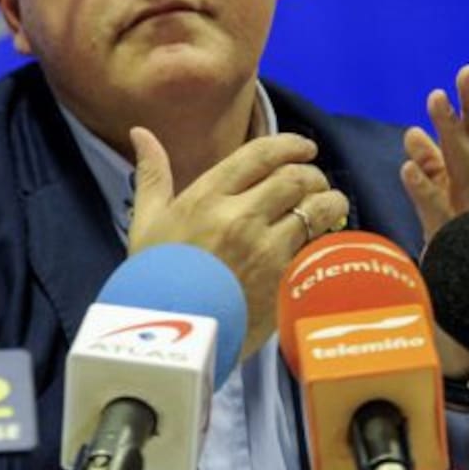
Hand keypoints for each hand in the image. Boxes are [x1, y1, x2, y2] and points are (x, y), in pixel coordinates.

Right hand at [127, 127, 348, 359]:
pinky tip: (321, 238)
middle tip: (313, 179)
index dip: (290, 144)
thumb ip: (152, 173)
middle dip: (311, 173)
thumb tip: (140, 132)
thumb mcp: (145, 221)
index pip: (261, 154)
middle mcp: (240, 217)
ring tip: (328, 203)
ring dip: (329, 201)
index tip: (303, 147)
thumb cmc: (154, 276)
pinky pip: (317, 246)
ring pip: (316, 210)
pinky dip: (324, 237)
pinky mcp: (283, 280)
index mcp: (206, 197)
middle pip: (295, 178)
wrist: (169, 337)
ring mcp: (266, 250)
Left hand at [400, 59, 468, 243]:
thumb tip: (413, 134)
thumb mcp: (447, 191)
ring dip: (451, 132)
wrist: (464, 291)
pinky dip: (423, 187)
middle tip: (464, 71)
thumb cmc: (456, 234)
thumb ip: (433, 161)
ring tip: (434, 97)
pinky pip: (435, 209)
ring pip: (465, 168)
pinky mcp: (448, 236)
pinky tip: (407, 166)